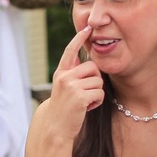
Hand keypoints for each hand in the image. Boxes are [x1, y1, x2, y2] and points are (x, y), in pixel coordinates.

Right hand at [34, 27, 103, 142]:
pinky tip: (87, 108)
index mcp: (61, 73)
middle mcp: (64, 77)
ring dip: (97, 93)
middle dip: (95, 80)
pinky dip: (97, 102)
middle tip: (86, 92)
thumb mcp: (65, 88)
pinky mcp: (79, 97)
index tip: (87, 28)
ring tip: (85, 102)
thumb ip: (74, 75)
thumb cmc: (65, 108)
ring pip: (99, 81)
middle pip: (93, 67)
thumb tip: (91, 64)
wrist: (56, 128)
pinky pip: (100, 93)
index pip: (70, 51)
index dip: (79, 38)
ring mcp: (71, 86)